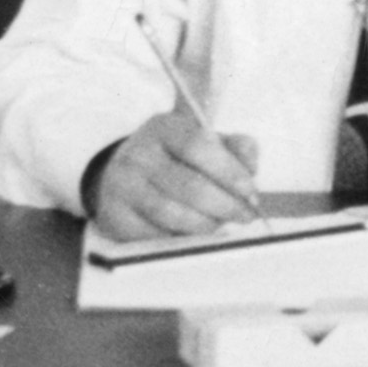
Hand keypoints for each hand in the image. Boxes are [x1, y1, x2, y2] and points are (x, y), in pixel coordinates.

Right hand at [90, 111, 262, 241]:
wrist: (124, 177)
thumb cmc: (178, 160)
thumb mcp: (205, 143)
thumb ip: (235, 148)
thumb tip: (250, 162)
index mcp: (164, 127)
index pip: (199, 146)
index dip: (230, 172)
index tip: (251, 191)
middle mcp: (138, 153)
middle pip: (190, 186)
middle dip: (226, 205)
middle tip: (245, 215)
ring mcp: (123, 186)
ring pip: (173, 215)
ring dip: (206, 224)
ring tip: (221, 223)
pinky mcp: (116, 217)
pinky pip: (156, 236)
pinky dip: (181, 239)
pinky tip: (194, 234)